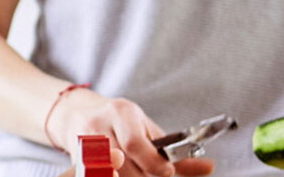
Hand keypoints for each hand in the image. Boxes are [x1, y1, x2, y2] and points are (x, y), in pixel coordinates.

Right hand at [48, 90, 214, 176]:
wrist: (76, 112)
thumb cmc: (119, 121)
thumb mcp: (147, 129)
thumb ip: (175, 152)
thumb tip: (209, 167)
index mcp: (122, 113)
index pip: (135, 143)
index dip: (152, 163)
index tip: (166, 171)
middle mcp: (99, 125)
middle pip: (124, 164)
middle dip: (144, 174)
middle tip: (154, 171)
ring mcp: (83, 141)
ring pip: (111, 172)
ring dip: (129, 176)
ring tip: (137, 169)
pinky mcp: (75, 156)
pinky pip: (97, 174)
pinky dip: (113, 175)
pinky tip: (120, 172)